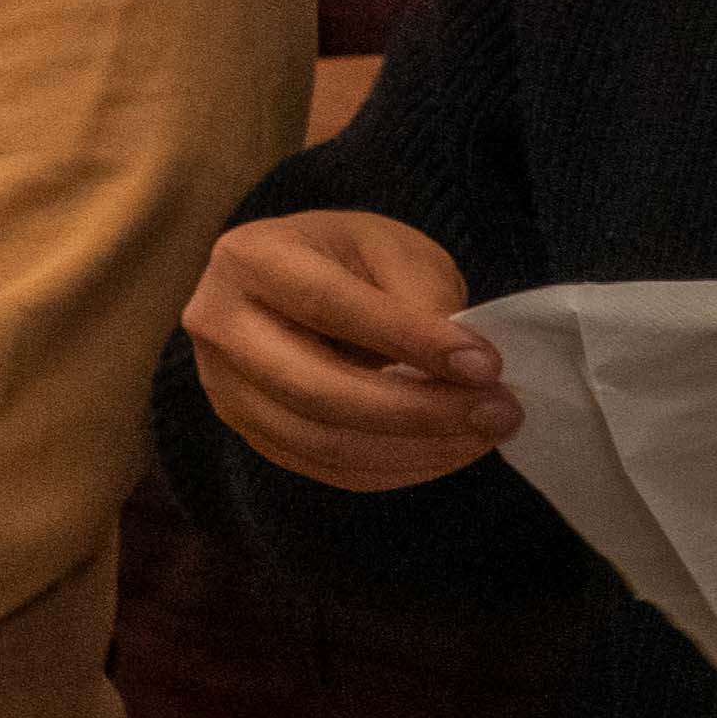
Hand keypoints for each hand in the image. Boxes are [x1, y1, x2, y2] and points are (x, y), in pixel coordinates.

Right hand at [197, 207, 518, 495]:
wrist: (300, 283)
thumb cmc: (352, 259)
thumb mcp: (394, 249)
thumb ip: (420, 299)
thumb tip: (458, 371)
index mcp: (249, 259)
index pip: (328, 306)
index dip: (409, 339)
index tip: (486, 365)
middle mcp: (218, 325)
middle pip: (314, 388)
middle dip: (416, 410)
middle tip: (498, 412)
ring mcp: (222, 385)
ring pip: (319, 440)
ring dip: (412, 448)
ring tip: (483, 434)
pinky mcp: (246, 429)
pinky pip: (321, 467)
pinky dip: (392, 469)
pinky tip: (444, 451)